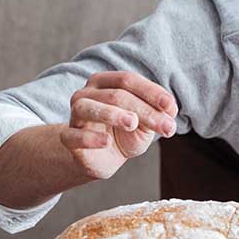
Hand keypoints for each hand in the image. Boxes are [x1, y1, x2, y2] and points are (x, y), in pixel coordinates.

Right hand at [61, 71, 177, 179]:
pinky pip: (72, 135)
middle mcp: (88, 93)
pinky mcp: (68, 137)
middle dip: (144, 111)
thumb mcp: (146, 122)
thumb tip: (170, 108)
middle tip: (167, 128)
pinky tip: (107, 141)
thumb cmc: (126, 133)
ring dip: (112, 114)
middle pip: (116, 95)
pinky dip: (90, 138)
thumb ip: (158, 113)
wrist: (105, 158)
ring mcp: (75, 114)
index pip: (128, 80)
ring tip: (132, 123)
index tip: (170, 107)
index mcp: (107, 82)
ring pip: (88, 107)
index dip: (150, 92)